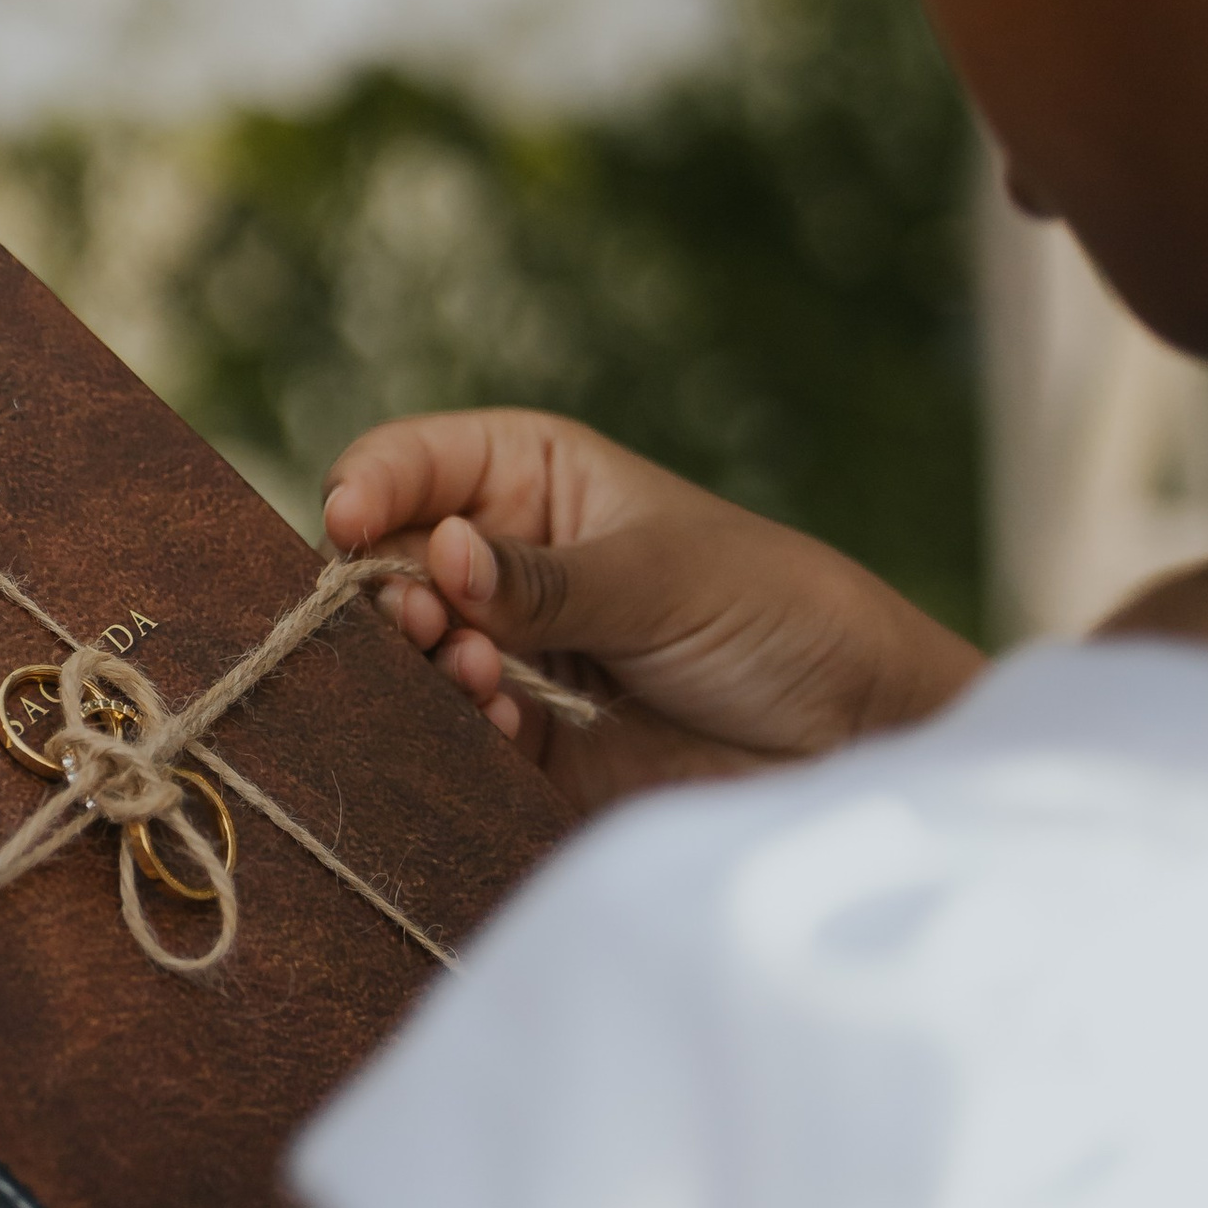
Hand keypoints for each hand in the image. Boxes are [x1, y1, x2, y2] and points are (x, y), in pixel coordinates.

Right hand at [324, 409, 982, 816]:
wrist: (857, 733)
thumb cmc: (777, 611)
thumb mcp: (664, 576)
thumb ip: (546, 579)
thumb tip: (437, 555)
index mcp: (534, 476)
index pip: (412, 465)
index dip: (368, 488)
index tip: (350, 524)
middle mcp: (508, 561)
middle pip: (390, 566)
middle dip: (388, 593)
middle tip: (425, 622)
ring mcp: (514, 653)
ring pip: (413, 656)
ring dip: (424, 665)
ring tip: (480, 674)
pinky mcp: (528, 743)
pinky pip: (456, 735)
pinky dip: (459, 731)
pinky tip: (502, 723)